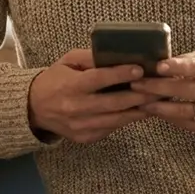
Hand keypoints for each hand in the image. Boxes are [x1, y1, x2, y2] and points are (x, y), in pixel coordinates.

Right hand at [27, 49, 155, 143]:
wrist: (34, 109)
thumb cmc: (55, 79)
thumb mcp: (68, 61)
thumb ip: (90, 58)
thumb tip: (119, 56)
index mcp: (71, 85)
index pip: (98, 79)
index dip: (120, 75)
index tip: (140, 70)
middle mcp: (76, 108)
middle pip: (114, 103)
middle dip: (140, 96)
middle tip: (159, 88)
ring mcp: (81, 126)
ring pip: (117, 120)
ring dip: (139, 111)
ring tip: (156, 102)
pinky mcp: (85, 137)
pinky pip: (111, 128)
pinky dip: (126, 120)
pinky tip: (139, 111)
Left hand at [131, 50, 194, 135]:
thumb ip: (192, 60)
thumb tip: (165, 61)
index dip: (177, 67)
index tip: (158, 67)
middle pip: (185, 90)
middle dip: (158, 87)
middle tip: (137, 84)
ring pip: (184, 111)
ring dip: (160, 107)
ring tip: (141, 102)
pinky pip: (189, 125)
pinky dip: (171, 119)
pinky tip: (157, 112)